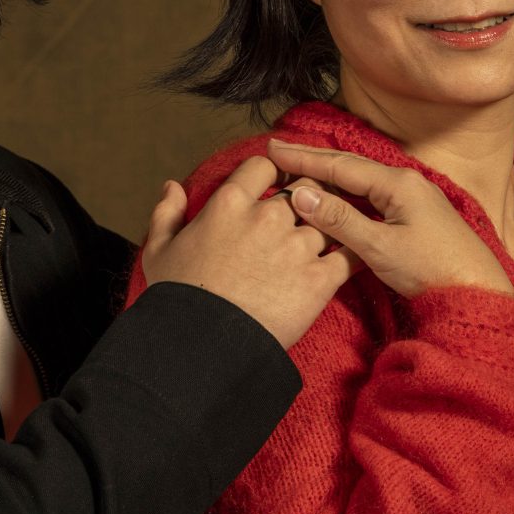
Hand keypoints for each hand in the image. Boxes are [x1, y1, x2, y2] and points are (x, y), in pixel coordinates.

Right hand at [141, 156, 355, 348]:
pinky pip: (349, 257)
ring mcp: (297, 246)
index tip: (275, 190)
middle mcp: (268, 217)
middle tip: (303, 219)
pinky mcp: (319, 279)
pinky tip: (350, 262)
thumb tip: (171, 187)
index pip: (264, 167)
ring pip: (328, 221)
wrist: (203, 345)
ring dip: (328, 230)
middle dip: (306, 202)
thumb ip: (167, 212)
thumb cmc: (178, 299)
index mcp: (230, 203)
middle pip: (304, 192)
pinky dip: (352, 257)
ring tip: (324, 246)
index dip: (273, 176)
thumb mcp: (160, 250)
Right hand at [266, 139, 513, 299]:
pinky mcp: (416, 216)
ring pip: (362, 181)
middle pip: (351, 166)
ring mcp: (413, 198)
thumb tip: (302, 195)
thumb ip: (340, 219)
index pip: (341, 165)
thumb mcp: (380, 247)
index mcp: (398, 183)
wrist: (478, 291)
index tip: (273, 149)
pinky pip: (373, 197)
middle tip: (278, 151)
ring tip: (298, 170)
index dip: (304, 159)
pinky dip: (347, 194)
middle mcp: (406, 182)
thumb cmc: (434, 270)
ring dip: (329, 176)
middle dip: (313, 160)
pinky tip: (334, 198)